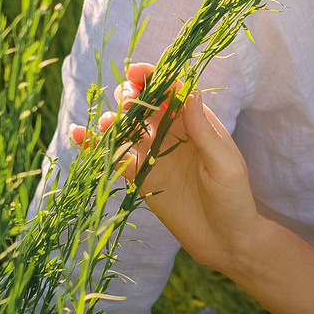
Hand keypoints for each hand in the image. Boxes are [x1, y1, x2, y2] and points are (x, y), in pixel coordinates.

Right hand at [71, 63, 263, 273]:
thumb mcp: (224, 165)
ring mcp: (154, 155)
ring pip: (126, 127)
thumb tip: (189, 93)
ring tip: (107, 123)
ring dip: (113, 119)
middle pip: (145, 104)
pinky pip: (115, 157)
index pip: (172, 91)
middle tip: (124, 99)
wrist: (226, 241)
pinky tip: (79, 135)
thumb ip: (204, 133)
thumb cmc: (234, 199)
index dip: (154, 77)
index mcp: (197, 123)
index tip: (136, 72)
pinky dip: (96, 146)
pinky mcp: (140, 177)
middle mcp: (173, 133)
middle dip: (131, 94)